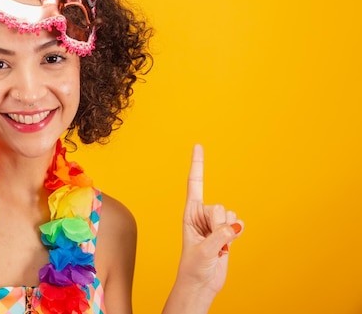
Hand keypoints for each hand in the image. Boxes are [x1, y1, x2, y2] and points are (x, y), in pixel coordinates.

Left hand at [177, 144, 243, 294]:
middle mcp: (202, 214)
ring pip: (230, 215)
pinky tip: (226, 246)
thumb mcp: (203, 251)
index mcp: (190, 212)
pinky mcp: (227, 231)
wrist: (201, 284)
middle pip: (219, 206)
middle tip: (211, 243)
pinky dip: (236, 235)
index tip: (198, 145)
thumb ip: (218, 236)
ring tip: (216, 246)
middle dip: (218, 225)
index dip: (197, 164)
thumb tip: (234, 225)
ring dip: (226, 233)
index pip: (195, 183)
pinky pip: (239, 223)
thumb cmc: (194, 268)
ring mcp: (215, 223)